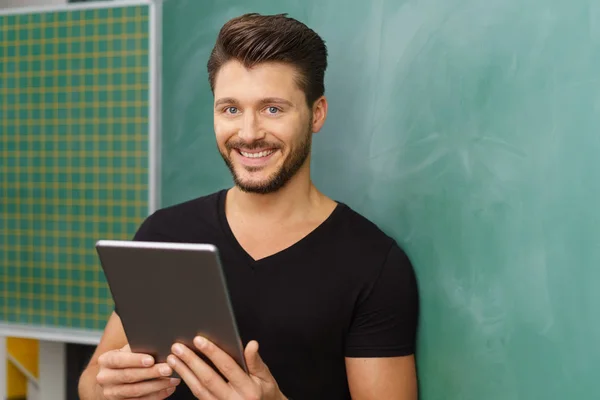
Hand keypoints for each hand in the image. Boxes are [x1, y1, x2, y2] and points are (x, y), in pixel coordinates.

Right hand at [96, 344, 180, 399]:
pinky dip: (156, 395)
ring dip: (157, 385)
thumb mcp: (126, 351)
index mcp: (106, 360)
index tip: (151, 360)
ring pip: (136, 391)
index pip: (119, 360)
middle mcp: (105, 378)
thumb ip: (137, 348)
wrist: (111, 379)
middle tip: (168, 369)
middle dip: (151, 373)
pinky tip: (168, 388)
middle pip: (129, 376)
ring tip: (173, 380)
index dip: (135, 360)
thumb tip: (158, 345)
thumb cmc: (125, 360)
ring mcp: (111, 393)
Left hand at [167, 336, 286, 399]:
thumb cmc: (265, 392)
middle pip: (208, 379)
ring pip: (199, 390)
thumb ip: (256, 361)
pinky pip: (199, 396)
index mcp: (248, 389)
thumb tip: (252, 344)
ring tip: (172, 358)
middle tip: (178, 347)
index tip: (199, 339)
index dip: (212, 352)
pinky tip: (180, 371)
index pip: (227, 367)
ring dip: (184, 373)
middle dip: (191, 361)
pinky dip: (188, 382)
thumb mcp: (265, 377)